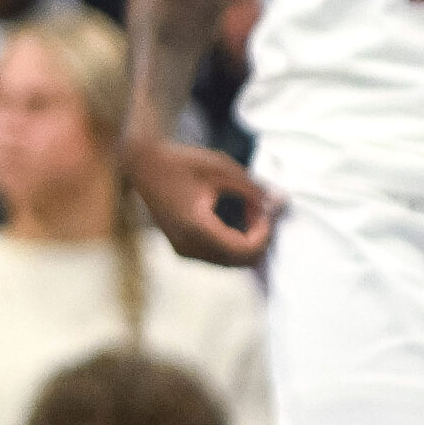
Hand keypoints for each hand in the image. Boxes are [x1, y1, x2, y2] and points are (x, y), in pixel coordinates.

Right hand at [125, 133, 278, 266]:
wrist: (143, 164)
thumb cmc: (182, 162)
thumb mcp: (221, 169)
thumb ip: (252, 188)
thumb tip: (280, 202)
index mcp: (197, 228)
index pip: (243, 250)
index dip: (263, 233)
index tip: (265, 208)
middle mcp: (189, 246)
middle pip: (239, 262)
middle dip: (256, 238)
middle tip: (258, 209)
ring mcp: (183, 251)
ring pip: (229, 262)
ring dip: (245, 241)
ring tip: (246, 209)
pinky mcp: (181, 249)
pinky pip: (215, 256)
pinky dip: (231, 242)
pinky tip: (232, 217)